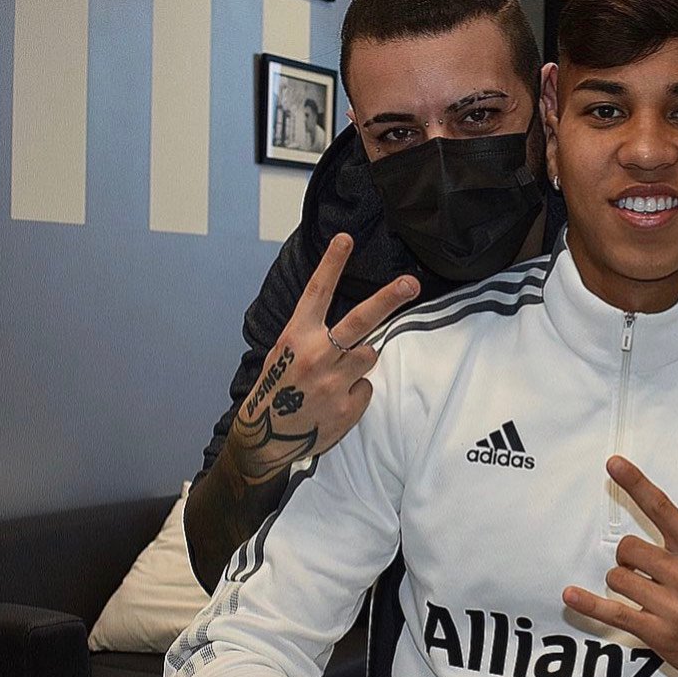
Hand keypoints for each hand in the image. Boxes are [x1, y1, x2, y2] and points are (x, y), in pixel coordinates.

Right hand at [227, 233, 418, 483]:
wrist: (266, 437)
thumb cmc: (277, 389)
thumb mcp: (283, 354)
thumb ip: (312, 337)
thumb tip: (349, 330)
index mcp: (297, 337)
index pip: (317, 293)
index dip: (332, 264)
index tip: (346, 239)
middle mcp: (318, 355)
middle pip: (361, 320)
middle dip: (388, 299)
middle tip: (411, 284)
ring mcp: (335, 381)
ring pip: (369, 354)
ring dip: (358, 361)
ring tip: (334, 377)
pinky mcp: (349, 406)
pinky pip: (366, 387)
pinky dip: (355, 392)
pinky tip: (335, 401)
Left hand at [563, 456, 677, 676]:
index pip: (662, 508)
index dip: (635, 483)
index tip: (614, 465)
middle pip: (629, 549)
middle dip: (630, 556)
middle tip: (648, 567)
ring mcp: (671, 606)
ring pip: (619, 579)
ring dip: (624, 581)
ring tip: (645, 590)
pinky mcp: (658, 634)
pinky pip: (614, 613)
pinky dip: (590, 604)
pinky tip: (571, 595)